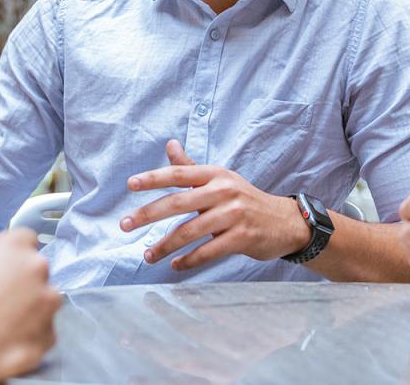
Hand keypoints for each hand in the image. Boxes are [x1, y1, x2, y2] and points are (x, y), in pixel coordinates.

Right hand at [0, 229, 60, 382]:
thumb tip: (2, 277)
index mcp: (16, 244)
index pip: (27, 241)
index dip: (15, 260)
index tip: (8, 272)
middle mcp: (37, 267)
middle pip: (39, 274)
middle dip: (26, 287)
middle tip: (2, 303)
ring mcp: (47, 300)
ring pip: (46, 304)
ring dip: (33, 313)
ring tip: (3, 327)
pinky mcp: (49, 333)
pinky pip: (44, 334)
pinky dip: (31, 339)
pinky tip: (9, 343)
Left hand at [122, 140, 309, 271]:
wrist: (285, 222)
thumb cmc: (245, 199)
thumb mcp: (220, 179)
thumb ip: (191, 166)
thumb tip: (169, 145)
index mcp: (215, 174)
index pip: (179, 173)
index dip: (153, 178)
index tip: (130, 185)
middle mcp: (224, 191)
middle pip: (178, 202)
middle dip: (148, 214)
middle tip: (125, 224)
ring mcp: (234, 215)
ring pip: (190, 231)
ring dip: (165, 245)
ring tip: (148, 256)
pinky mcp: (242, 238)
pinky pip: (208, 251)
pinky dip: (189, 260)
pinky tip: (175, 265)